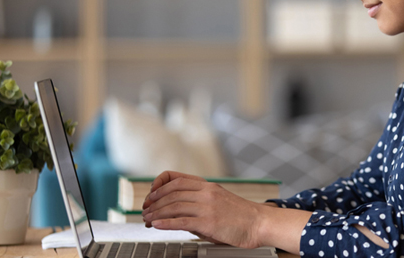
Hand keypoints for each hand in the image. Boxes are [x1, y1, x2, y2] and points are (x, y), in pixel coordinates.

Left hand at [142, 171, 267, 248]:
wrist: (258, 223)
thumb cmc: (239, 215)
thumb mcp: (218, 200)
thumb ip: (198, 201)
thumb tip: (176, 210)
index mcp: (207, 185)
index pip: (176, 178)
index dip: (159, 185)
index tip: (150, 195)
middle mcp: (206, 192)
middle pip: (171, 192)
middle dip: (153, 202)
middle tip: (145, 211)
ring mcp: (207, 206)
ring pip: (174, 205)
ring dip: (156, 213)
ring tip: (147, 220)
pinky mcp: (209, 222)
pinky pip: (182, 220)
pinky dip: (166, 222)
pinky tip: (157, 225)